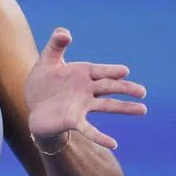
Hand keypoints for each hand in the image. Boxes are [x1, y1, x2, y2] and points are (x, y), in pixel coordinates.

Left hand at [26, 28, 146, 150]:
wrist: (33, 105)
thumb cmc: (43, 82)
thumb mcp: (47, 61)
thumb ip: (56, 45)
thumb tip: (64, 32)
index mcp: (83, 73)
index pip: (101, 71)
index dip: (111, 71)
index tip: (124, 71)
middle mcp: (87, 90)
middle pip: (110, 87)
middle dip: (125, 88)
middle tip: (142, 92)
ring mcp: (82, 106)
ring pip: (107, 106)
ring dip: (124, 108)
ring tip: (142, 110)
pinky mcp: (74, 120)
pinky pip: (89, 129)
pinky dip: (100, 136)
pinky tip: (114, 144)